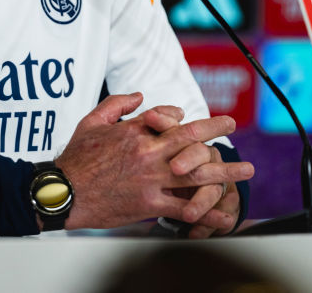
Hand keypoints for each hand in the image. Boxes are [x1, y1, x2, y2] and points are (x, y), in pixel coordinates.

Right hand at [54, 93, 251, 229]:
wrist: (65, 191)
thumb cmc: (76, 157)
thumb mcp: (92, 121)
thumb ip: (117, 104)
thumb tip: (140, 95)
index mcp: (137, 132)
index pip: (171, 118)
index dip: (184, 118)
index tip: (191, 121)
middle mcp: (149, 153)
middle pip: (192, 140)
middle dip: (216, 131)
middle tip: (232, 126)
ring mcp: (152, 180)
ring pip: (196, 175)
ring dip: (225, 172)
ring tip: (246, 171)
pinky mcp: (149, 204)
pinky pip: (183, 208)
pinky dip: (207, 212)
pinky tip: (224, 215)